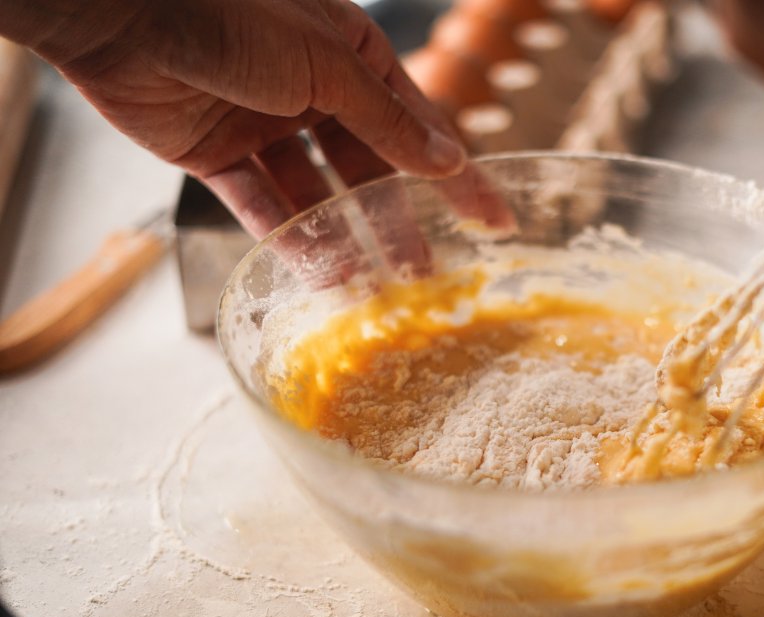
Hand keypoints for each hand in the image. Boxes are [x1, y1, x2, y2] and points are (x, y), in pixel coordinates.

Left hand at [9, 0, 469, 237]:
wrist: (117, 10)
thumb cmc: (229, 13)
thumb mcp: (326, 66)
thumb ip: (386, 120)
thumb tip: (447, 160)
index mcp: (350, 54)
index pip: (416, 125)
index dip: (456, 175)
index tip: (494, 219)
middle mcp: (310, 89)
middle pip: (366, 169)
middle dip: (394, 221)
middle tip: (424, 276)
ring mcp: (262, 123)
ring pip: (314, 194)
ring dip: (342, 239)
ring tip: (372, 290)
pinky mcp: (215, 153)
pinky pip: (261, 203)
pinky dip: (286, 237)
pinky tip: (317, 273)